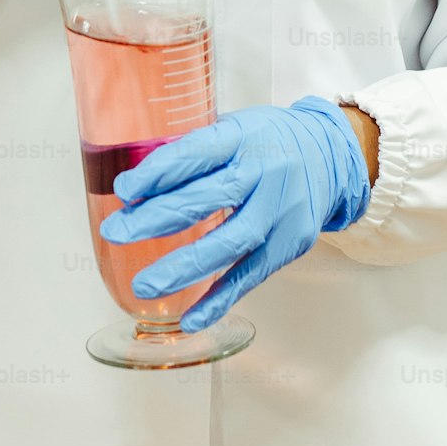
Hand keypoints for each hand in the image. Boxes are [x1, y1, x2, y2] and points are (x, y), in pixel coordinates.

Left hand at [98, 96, 370, 331]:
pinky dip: (221, 298)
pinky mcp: (291, 243)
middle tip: (116, 232)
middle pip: (207, 198)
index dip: (158, 172)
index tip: (124, 189)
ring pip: (229, 242)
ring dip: (183, 266)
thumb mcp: (234, 128)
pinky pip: (252, 274)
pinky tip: (190, 317)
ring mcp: (280, 210)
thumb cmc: (268, 140)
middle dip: (156, 218)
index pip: (197, 152)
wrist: (330, 155)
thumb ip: (194, 152)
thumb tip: (135, 185)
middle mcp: (264, 171)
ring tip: (144, 284)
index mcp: (243, 136)